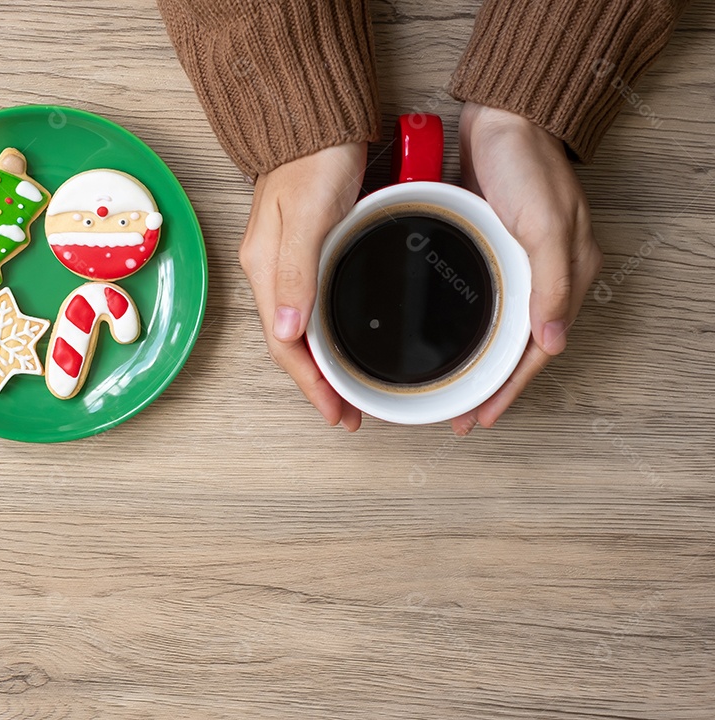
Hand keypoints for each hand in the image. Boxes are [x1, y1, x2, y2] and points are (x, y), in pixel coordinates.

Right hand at [239, 143, 367, 430]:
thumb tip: (290, 332)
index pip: (285, 344)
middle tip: (347, 414)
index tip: (336, 412)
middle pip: (290, 344)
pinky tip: (339, 342)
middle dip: (316, 384)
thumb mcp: (309, 215)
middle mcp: (269, 271)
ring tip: (346, 390)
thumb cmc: (315, 156)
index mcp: (266, 269)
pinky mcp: (301, 249)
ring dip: (321, 364)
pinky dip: (324, 335)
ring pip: (299, 330)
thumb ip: (297, 271)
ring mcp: (283, 261)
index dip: (310, 384)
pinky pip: (308, 307)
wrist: (315, 116)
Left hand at [450, 103, 602, 434]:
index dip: (510, 388)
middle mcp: (542, 276)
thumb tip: (552, 342)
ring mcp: (514, 263)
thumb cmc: (528, 164)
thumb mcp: (546, 224)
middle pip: (516, 348)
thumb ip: (550, 282)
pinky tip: (443, 340)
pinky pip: (479, 301)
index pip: (538, 350)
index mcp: (565, 276)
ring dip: (476, 363)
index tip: (483, 416)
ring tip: (451, 390)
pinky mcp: (486, 247)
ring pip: (496, 330)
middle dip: (491, 386)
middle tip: (460, 416)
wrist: (501, 116)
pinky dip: (465, 328)